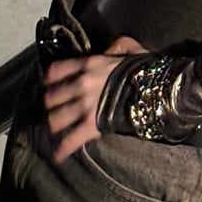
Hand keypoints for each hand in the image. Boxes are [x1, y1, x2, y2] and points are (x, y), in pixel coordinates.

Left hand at [43, 35, 145, 161]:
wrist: (154, 88)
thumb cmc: (143, 67)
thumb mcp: (130, 47)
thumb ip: (116, 46)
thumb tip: (108, 51)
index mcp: (89, 64)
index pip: (58, 70)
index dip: (50, 78)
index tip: (48, 83)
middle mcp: (81, 84)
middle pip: (52, 97)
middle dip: (52, 103)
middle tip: (54, 108)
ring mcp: (85, 106)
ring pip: (56, 119)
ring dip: (55, 124)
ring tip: (56, 128)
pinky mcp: (91, 125)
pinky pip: (70, 140)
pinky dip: (63, 149)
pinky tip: (58, 155)